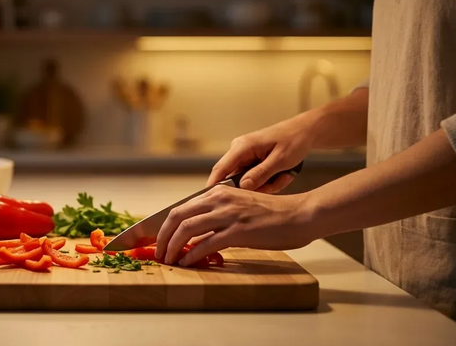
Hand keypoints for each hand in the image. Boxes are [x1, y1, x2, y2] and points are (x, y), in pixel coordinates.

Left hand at [154, 185, 316, 265]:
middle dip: (162, 237)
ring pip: (187, 229)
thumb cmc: (272, 215)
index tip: (156, 240)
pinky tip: (187, 262)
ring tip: (168, 259)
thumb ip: (216, 216)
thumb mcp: (238, 208)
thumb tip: (195, 234)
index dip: (163, 226)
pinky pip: (206, 243)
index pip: (179, 208)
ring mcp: (228, 214)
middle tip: (158, 252)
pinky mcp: (238, 231)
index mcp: (217, 193)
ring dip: (173, 246)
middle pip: (177, 216)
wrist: (299, 215)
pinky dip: (192, 254)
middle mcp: (219, 200)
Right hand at [208, 116, 314, 192]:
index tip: (212, 201)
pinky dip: (269, 181)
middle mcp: (239, 151)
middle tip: (277, 183)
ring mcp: (245, 156)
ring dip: (267, 184)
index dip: (214, 186)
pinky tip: (282, 175)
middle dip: (257, 187)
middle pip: (236, 179)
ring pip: (247, 181)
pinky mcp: (252, 161)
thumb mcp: (280, 160)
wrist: (305, 131)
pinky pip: (255, 178)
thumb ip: (261, 173)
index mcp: (242, 147)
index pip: (220, 169)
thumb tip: (243, 186)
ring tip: (284, 177)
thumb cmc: (294, 140)